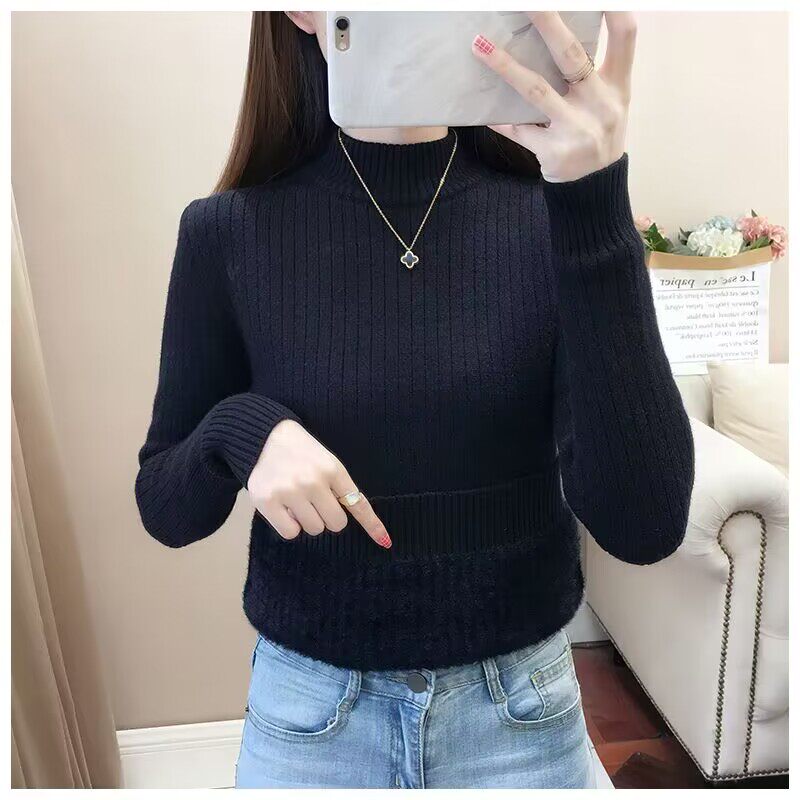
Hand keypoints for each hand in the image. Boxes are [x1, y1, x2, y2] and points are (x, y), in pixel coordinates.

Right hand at [247, 419, 390, 547]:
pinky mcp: (268, 502)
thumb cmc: (301, 453)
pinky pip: (290, 533)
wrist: (264, 437)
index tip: (384, 541)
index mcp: (332, 469)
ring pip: (314, 529)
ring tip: (297, 499)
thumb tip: (352, 516)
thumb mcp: (327, 461)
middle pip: (336, 523)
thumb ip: (340, 487)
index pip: (357, 503)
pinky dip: (290, 525)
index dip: (372, 524)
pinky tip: (284, 508)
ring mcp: (289, 492)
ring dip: (308, 520)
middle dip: (328, 516)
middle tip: (316, 501)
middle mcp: (313, 481)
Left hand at [471, 12, 635, 182]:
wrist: (594, 186)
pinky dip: (500, 119)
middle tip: (526, 1)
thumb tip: (554, 33)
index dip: (615, 10)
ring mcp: (576, 129)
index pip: (625, 38)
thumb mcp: (609, 102)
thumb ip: (594, 71)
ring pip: (536, 89)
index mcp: (617, 86)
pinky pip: (519, 129)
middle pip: (572, 56)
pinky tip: (484, 110)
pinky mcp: (553, 152)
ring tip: (480, 45)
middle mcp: (600, 105)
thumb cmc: (596, 132)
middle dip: (548, 23)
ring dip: (506, 66)